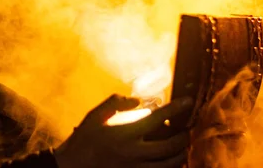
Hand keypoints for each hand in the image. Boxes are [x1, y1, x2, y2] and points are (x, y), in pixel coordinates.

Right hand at [53, 94, 193, 167]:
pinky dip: (168, 167)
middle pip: (170, 145)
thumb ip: (116, 103)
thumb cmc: (84, 138)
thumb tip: (138, 100)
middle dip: (184, 136)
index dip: (176, 108)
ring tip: (183, 147)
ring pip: (168, 164)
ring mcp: (135, 167)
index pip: (158, 118)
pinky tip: (169, 161)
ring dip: (180, 154)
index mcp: (125, 133)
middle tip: (189, 129)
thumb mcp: (95, 115)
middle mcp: (134, 152)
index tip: (188, 101)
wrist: (73, 165)